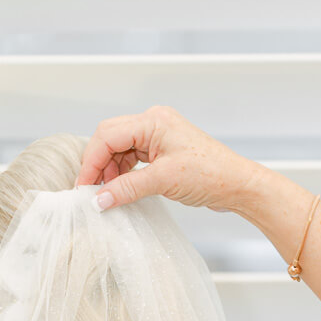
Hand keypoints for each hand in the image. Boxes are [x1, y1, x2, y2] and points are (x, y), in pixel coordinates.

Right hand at [76, 106, 260, 212]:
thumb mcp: (163, 182)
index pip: (108, 135)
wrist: (237, 184)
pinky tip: (120, 188)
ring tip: (107, 193)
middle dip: (98, 164)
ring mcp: (158, 135)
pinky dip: (123, 172)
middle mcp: (154, 122)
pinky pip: (132, 157)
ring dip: (110, 170)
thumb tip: (98, 199)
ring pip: (119, 148)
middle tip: (92, 191)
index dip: (91, 161)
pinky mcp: (162, 149)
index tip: (84, 187)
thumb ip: (126, 188)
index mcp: (154, 120)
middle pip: (110, 137)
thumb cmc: (210, 174)